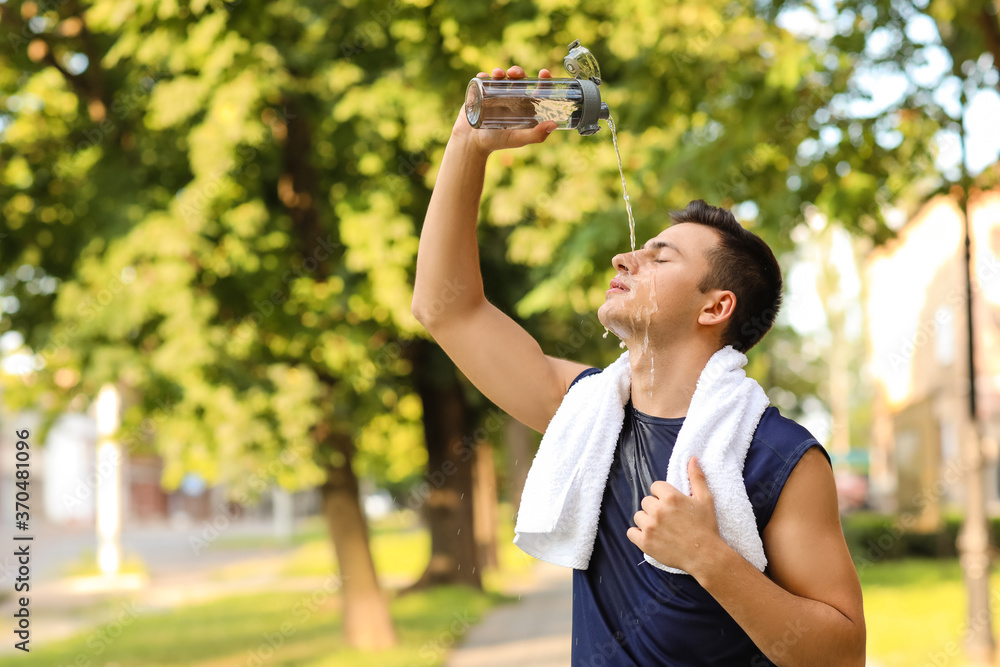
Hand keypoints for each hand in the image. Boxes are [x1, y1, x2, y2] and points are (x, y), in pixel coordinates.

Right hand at [451, 65, 556, 155]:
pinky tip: (484, 76)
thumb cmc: (497, 142)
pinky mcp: (481, 92)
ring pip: (501, 77)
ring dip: (501, 71)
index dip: (542, 80)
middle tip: (514, 73)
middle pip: (518, 79)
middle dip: (518, 72)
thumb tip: (554, 125)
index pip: (535, 89)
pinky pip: (484, 80)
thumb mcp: (518, 139)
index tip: (544, 73)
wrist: (472, 143)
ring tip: (497, 74)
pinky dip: (484, 75)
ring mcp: (496, 94)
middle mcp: (511, 97)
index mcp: (524, 106)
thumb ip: (536, 135)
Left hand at [626, 457, 723, 575]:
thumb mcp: (705, 499)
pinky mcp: (645, 543)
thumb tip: (692, 458)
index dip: (663, 495)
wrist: (705, 556)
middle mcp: (658, 510)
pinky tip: (651, 537)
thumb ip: (696, 477)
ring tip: (662, 529)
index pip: (655, 486)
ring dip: (647, 521)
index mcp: (671, 497)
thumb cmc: (706, 527)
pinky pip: (631, 532)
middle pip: (646, 501)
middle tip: (668, 518)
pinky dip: (638, 535)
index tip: (671, 504)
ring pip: (638, 516)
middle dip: (655, 507)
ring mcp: (650, 527)